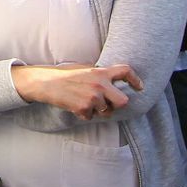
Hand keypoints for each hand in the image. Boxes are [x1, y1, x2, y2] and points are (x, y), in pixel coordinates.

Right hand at [19, 63, 140, 119]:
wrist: (47, 82)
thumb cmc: (65, 75)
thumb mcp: (84, 69)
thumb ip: (99, 75)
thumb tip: (112, 82)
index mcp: (100, 72)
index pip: (125, 71)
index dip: (135, 80)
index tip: (139, 87)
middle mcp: (100, 84)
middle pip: (123, 101)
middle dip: (116, 105)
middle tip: (108, 103)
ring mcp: (93, 97)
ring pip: (107, 112)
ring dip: (98, 111)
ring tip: (85, 102)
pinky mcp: (84, 108)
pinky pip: (91, 117)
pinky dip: (84, 114)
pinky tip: (75, 105)